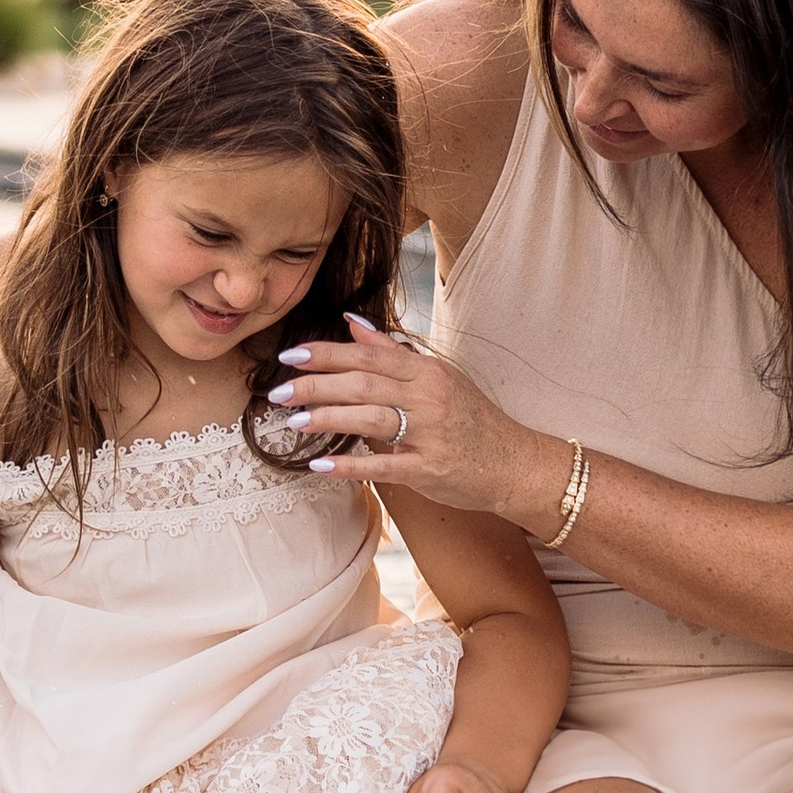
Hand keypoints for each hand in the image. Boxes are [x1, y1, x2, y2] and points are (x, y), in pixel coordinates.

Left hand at [269, 316, 559, 528]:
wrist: (514, 463)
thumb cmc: (471, 419)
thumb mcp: (437, 376)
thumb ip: (391, 351)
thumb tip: (350, 322)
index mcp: (426, 371)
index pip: (368, 355)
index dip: (326, 354)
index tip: (290, 356)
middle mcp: (428, 397)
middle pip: (363, 384)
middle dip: (316, 385)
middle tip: (278, 391)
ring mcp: (429, 434)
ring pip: (370, 419)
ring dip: (327, 418)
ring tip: (292, 422)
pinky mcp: (429, 470)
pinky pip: (383, 466)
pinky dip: (350, 466)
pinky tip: (321, 466)